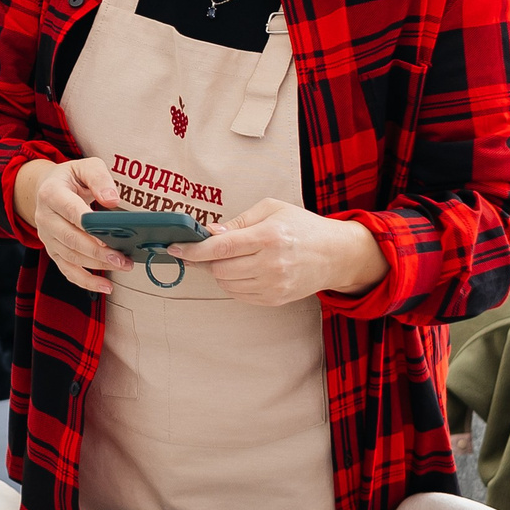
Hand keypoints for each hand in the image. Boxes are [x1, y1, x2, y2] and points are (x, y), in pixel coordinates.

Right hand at [17, 156, 127, 294]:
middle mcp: (45, 218)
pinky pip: (67, 270)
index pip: (71, 211)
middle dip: (98, 252)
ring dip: (97, 265)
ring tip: (123, 266)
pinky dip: (86, 281)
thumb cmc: (72, 178)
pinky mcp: (53, 251)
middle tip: (122, 258)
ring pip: (71, 256)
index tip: (108, 235)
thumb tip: (112, 200)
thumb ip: (99, 177)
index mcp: (51, 193)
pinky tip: (105, 287)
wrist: (47, 187)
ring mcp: (47, 237)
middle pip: (71, 239)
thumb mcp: (85, 166)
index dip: (89, 225)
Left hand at [176, 197, 384, 306]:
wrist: (334, 254)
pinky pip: (239, 295)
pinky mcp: (274, 299)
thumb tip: (209, 232)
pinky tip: (243, 270)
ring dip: (219, 272)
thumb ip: (238, 221)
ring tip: (231, 258)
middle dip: (206, 260)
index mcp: (268, 236)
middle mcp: (271, 264)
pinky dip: (233, 283)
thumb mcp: (271, 209)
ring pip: (226, 283)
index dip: (194, 249)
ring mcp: (273, 285)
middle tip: (205, 250)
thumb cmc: (302, 227)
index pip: (221, 247)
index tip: (175, 248)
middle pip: (219, 268)